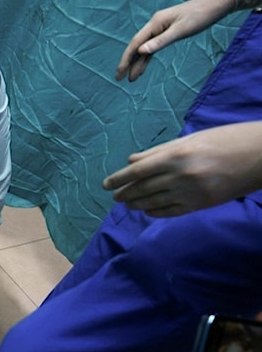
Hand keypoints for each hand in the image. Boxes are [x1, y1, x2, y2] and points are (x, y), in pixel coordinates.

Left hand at [103, 122, 261, 216]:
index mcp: (177, 155)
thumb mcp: (191, 139)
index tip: (106, 185)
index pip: (137, 171)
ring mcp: (191, 192)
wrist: (260, 156)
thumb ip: (159, 151)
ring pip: (154, 202)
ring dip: (137, 204)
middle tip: (114, 196)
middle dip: (125, 193)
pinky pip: (171, 212)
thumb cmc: (225, 140)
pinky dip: (156, 212)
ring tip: (126, 203)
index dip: (119, 179)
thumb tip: (132, 161)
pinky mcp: (201, 205)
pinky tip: (147, 211)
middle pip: (143, 188)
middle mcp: (180, 175)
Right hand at [115, 0, 257, 81]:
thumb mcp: (181, 30)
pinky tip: (144, 65)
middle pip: (137, 46)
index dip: (126, 59)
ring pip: (145, 47)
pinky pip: (154, 46)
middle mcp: (155, 25)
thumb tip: (141, 51)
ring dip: (138, 62)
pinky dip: (148, 57)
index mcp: (155, 23)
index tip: (120, 74)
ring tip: (132, 78)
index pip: (135, 43)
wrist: (217, 4)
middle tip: (120, 78)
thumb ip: (160, 42)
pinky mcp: (168, 30)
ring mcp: (161, 28)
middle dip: (128, 62)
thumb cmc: (201, 15)